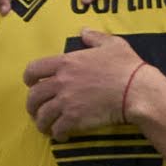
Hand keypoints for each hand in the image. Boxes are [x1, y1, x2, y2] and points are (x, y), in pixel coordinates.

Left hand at [25, 30, 157, 136]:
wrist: (136, 90)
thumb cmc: (126, 66)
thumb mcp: (112, 43)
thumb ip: (94, 37)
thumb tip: (84, 31)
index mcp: (66, 62)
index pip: (34, 69)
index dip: (29, 78)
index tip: (31, 84)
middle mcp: (61, 82)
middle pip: (34, 96)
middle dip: (31, 105)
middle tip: (36, 110)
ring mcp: (66, 101)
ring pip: (42, 115)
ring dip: (42, 122)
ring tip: (46, 127)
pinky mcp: (75, 119)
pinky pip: (57, 129)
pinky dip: (57, 134)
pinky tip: (61, 135)